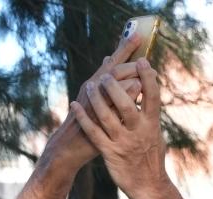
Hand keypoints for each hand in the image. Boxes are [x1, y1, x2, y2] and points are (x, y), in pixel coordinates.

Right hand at [43, 34, 143, 172]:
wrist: (69, 147)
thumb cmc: (88, 125)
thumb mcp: (97, 103)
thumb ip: (109, 87)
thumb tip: (118, 66)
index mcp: (94, 85)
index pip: (112, 64)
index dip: (123, 49)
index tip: (138, 36)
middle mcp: (92, 91)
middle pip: (112, 69)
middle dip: (128, 58)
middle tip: (143, 50)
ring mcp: (93, 106)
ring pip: (111, 84)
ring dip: (128, 73)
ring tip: (142, 65)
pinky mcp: (97, 120)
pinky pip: (113, 105)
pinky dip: (125, 95)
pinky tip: (137, 87)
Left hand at [71, 58, 174, 198]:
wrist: (148, 186)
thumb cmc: (150, 157)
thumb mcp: (155, 134)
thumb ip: (149, 113)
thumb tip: (146, 90)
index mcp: (152, 125)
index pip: (153, 97)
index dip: (148, 77)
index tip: (143, 60)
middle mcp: (139, 132)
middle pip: (127, 103)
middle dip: (116, 86)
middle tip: (107, 74)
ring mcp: (124, 142)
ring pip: (107, 115)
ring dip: (97, 98)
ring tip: (90, 85)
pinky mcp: (110, 153)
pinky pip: (94, 132)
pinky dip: (83, 118)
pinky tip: (75, 105)